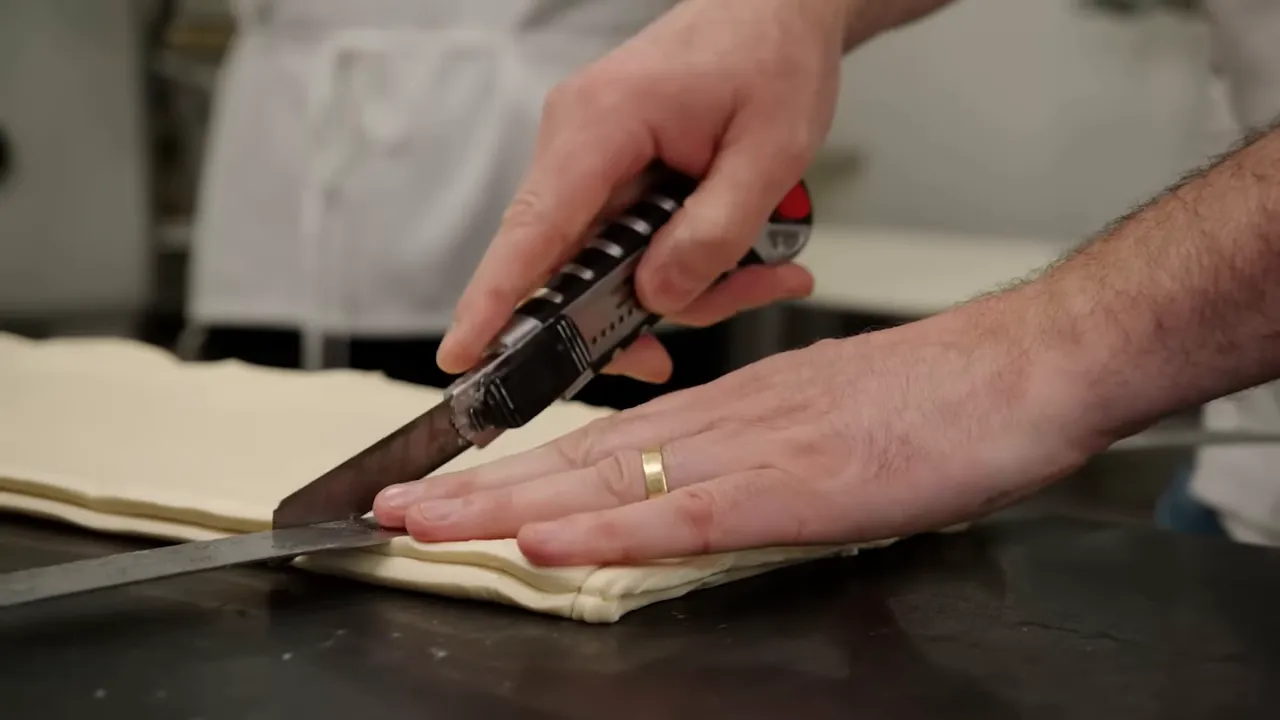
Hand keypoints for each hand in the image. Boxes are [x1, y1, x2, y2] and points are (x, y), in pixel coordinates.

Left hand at [376, 301, 1104, 564]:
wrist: (1011, 372)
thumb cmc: (925, 404)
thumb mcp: (816, 428)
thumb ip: (748, 461)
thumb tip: (690, 492)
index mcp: (723, 416)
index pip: (598, 448)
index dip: (515, 472)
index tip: (448, 490)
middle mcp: (718, 427)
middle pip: (579, 463)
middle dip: (480, 489)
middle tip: (396, 508)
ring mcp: (751, 454)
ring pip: (610, 483)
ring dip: (511, 504)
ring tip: (429, 520)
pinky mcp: (794, 488)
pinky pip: (685, 513)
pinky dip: (611, 528)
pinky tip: (551, 541)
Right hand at [435, 0, 846, 383]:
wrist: (773, 12)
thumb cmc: (770, 56)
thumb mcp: (770, 152)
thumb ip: (715, 233)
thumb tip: (657, 299)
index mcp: (601, 124)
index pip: (533, 229)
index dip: (494, 300)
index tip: (462, 354)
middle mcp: (575, 142)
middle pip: (570, 268)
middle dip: (633, 318)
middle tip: (695, 332)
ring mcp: (588, 161)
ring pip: (608, 268)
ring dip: (682, 290)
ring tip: (762, 275)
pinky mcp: (608, 174)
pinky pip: (628, 246)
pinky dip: (681, 266)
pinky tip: (742, 262)